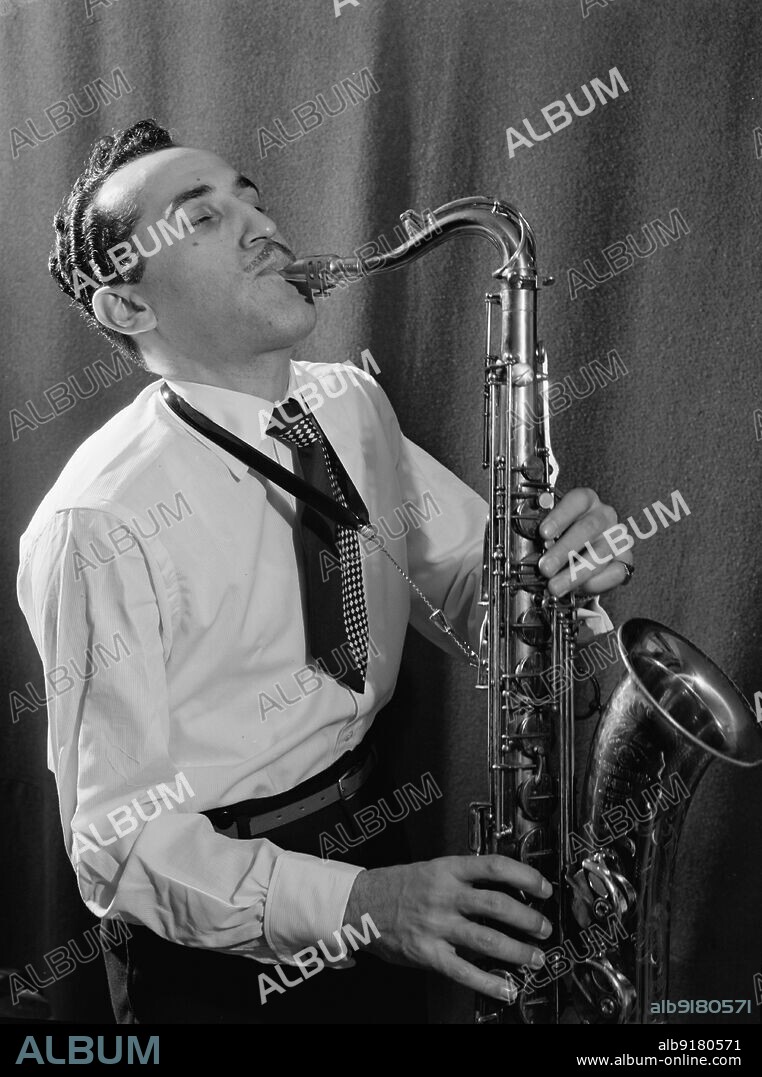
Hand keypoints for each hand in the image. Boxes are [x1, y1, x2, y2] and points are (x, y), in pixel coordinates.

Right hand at [342, 855, 551, 1003]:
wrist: (360, 903)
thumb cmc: (397, 886)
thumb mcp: (432, 869)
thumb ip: (463, 878)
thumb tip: (502, 887)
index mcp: (447, 870)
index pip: (494, 867)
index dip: (524, 876)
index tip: (543, 887)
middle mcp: (444, 896)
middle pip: (497, 905)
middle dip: (528, 919)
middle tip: (544, 928)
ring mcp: (436, 925)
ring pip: (486, 938)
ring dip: (517, 950)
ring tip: (535, 957)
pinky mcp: (428, 953)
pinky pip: (464, 970)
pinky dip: (489, 981)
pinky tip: (506, 988)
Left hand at [537, 487, 631, 596]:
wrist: (582, 554)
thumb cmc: (564, 536)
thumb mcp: (553, 530)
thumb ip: (546, 537)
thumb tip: (532, 552)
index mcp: (586, 501)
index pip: (577, 500)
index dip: (560, 516)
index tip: (543, 533)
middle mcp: (604, 515)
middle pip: (588, 528)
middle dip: (564, 550)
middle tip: (545, 568)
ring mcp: (617, 537)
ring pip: (601, 553)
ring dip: (576, 572)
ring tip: (556, 586)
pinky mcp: (625, 559)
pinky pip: (617, 571)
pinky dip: (599, 582)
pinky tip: (583, 587)